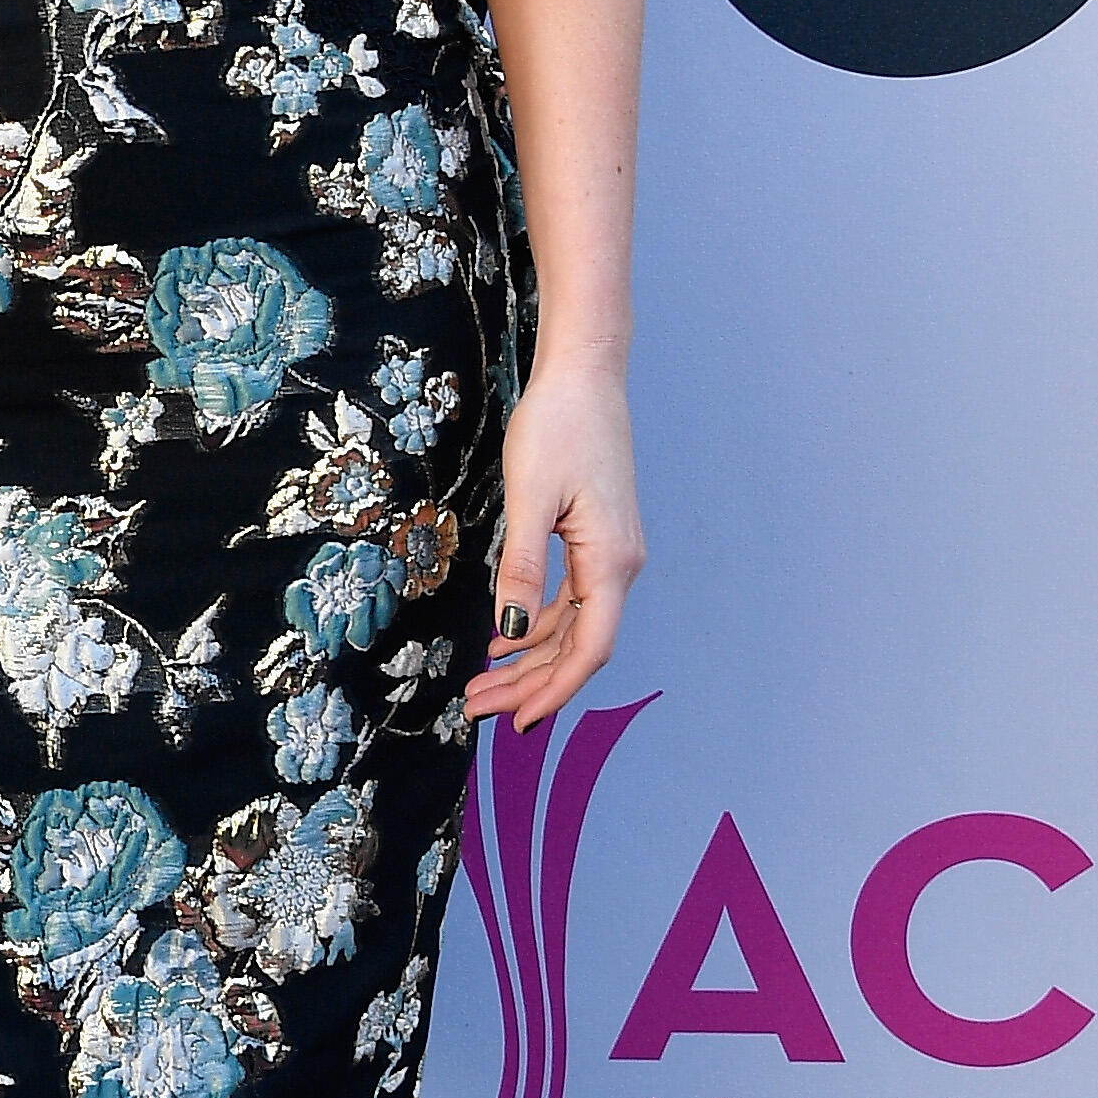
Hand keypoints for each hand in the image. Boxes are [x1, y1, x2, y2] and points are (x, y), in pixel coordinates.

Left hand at [470, 355, 642, 729]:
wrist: (584, 376)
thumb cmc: (558, 427)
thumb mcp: (530, 499)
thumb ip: (521, 569)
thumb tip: (509, 633)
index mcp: (611, 562)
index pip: (588, 649)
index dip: (553, 690)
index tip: (517, 721)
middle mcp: (619, 566)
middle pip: (578, 647)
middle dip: (529, 683)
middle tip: (477, 708)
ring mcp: (611, 554)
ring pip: (573, 627)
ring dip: (529, 658)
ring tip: (482, 683)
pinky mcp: (597, 540)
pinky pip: (571, 600)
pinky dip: (537, 624)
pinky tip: (503, 637)